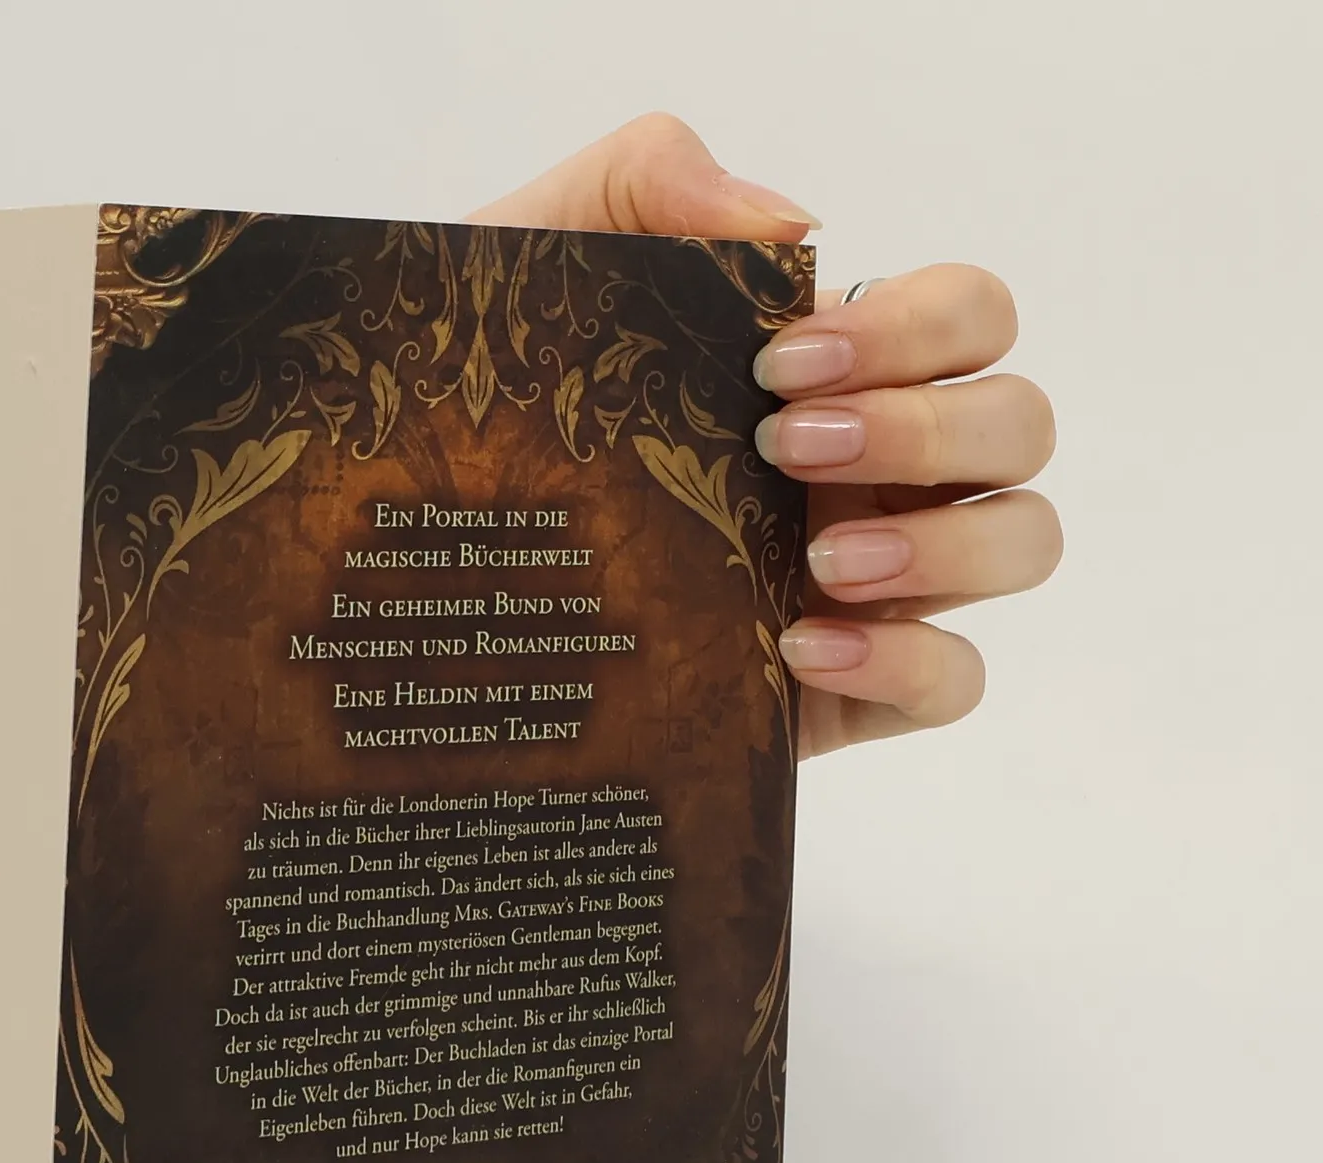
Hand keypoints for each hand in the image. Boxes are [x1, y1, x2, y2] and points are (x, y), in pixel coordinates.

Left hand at [473, 115, 1059, 757]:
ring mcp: (878, 581)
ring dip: (947, 543)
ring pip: (1022, 543)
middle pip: (1020, 426)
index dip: (919, 331)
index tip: (782, 364)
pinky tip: (801, 648)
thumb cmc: (490, 406)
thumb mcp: (539, 262)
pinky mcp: (848, 688)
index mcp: (839, 371)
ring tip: (816, 565)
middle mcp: (881, 470)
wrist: (434, 564)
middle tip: (785, 452)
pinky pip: (957, 679)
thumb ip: (650, 180)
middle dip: (929, 431)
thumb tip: (796, 224)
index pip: (972, 319)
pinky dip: (911, 659)